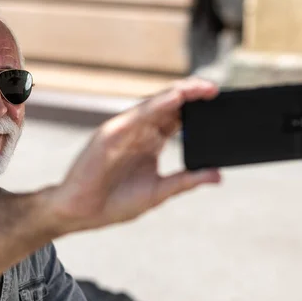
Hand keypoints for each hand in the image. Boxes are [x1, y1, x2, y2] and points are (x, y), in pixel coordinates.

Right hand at [50, 77, 221, 232]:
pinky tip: (176, 98)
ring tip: (201, 87)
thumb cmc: (114, 202)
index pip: (178, 118)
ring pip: (155, 104)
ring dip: (179, 93)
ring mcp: (124, 130)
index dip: (197, 109)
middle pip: (169, 106)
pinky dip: (157, 105)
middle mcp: (138, 132)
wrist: (81, 213)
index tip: (220, 103)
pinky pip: (137, 115)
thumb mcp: (159, 192)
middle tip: (215, 90)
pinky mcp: (110, 133)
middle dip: (192, 95)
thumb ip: (187, 180)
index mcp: (150, 142)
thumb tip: (218, 175)